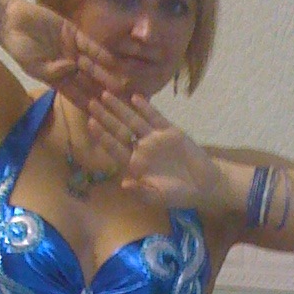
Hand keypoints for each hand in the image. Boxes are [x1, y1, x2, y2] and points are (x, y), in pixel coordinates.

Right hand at [0, 0, 123, 106]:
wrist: (12, 21)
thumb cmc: (18, 48)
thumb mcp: (33, 66)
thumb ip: (52, 71)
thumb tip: (72, 69)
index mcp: (57, 78)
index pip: (75, 95)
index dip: (87, 105)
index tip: (100, 116)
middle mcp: (67, 66)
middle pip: (87, 82)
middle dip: (101, 92)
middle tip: (118, 104)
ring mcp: (71, 49)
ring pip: (92, 64)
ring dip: (105, 74)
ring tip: (120, 85)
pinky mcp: (73, 33)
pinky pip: (89, 44)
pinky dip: (99, 52)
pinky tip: (111, 61)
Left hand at [86, 92, 226, 210]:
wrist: (202, 186)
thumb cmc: (177, 196)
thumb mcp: (157, 198)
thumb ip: (141, 191)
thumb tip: (124, 184)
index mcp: (134, 165)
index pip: (114, 148)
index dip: (103, 136)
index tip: (91, 123)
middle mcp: (141, 149)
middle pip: (120, 130)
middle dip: (106, 117)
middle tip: (91, 103)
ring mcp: (154, 139)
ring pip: (134, 120)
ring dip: (120, 108)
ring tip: (106, 94)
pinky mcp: (170, 131)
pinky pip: (155, 117)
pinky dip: (146, 107)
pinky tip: (135, 97)